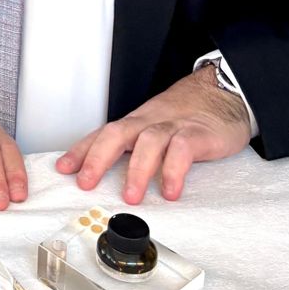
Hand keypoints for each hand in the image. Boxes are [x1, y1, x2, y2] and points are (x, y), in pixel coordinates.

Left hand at [56, 66, 251, 203]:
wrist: (225, 92)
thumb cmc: (188, 114)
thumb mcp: (156, 127)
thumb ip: (136, 148)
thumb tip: (110, 174)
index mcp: (137, 122)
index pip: (103, 134)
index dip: (81, 150)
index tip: (63, 168)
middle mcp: (150, 121)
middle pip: (117, 133)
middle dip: (97, 158)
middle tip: (86, 183)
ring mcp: (174, 126)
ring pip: (148, 141)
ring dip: (136, 170)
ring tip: (131, 196)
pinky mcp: (199, 134)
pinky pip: (183, 150)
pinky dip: (173, 170)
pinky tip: (169, 190)